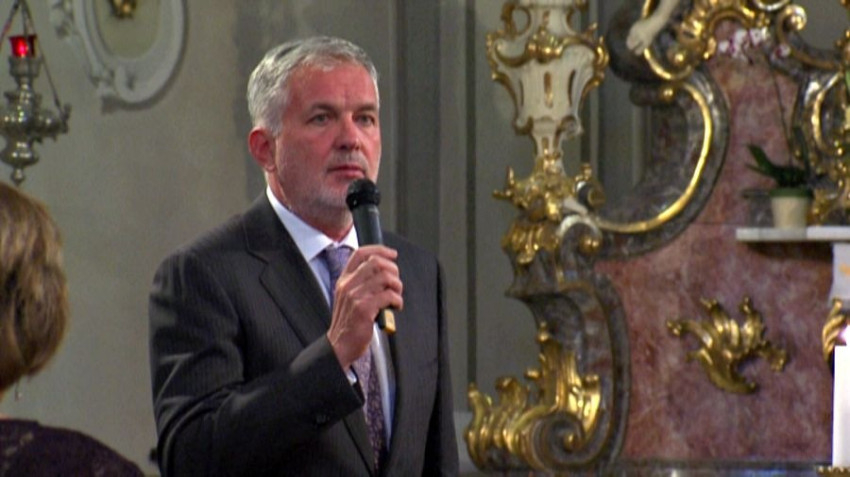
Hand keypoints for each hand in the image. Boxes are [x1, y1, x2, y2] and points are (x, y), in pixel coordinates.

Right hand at [326, 245, 402, 367]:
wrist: (339, 345)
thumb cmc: (348, 324)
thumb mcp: (348, 298)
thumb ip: (361, 283)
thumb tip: (384, 272)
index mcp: (344, 280)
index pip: (360, 254)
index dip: (379, 250)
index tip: (392, 254)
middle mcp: (348, 285)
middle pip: (376, 262)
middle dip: (393, 270)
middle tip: (396, 283)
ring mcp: (355, 296)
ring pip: (385, 277)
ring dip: (397, 286)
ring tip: (396, 297)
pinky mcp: (364, 309)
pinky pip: (389, 295)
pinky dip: (397, 300)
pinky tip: (395, 306)